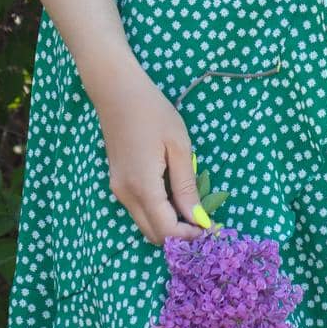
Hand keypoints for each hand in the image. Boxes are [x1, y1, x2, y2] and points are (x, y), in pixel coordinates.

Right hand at [93, 64, 207, 248]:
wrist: (117, 91)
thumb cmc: (153, 112)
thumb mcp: (178, 146)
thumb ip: (186, 186)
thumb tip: (198, 219)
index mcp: (143, 187)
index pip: (166, 230)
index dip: (189, 236)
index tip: (210, 226)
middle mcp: (126, 195)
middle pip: (153, 234)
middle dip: (179, 235)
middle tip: (202, 219)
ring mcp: (118, 189)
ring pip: (145, 224)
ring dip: (168, 224)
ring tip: (191, 206)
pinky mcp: (117, 182)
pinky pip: (138, 210)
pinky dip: (157, 212)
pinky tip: (173, 194)